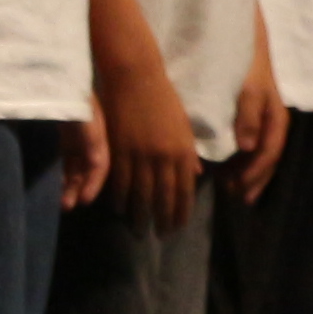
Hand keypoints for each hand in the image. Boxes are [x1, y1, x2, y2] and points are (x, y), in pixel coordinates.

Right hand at [98, 55, 198, 233]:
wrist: (136, 77)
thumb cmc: (163, 98)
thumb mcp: (183, 126)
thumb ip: (188, 153)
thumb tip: (194, 176)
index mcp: (182, 151)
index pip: (184, 191)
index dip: (181, 212)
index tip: (178, 227)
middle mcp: (164, 157)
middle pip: (164, 197)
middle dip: (162, 219)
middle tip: (160, 236)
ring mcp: (140, 155)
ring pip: (141, 193)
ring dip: (140, 214)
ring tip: (139, 229)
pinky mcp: (120, 149)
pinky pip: (120, 180)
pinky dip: (119, 197)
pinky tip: (118, 208)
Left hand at [232, 60, 290, 204]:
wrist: (243, 38)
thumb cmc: (247, 63)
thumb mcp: (249, 88)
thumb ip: (248, 116)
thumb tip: (247, 147)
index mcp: (276, 117)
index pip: (270, 153)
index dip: (256, 173)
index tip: (240, 190)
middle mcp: (271, 121)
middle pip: (266, 157)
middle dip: (253, 178)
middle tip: (236, 196)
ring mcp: (261, 119)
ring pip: (256, 152)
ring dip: (244, 171)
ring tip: (228, 186)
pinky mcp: (249, 114)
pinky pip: (247, 142)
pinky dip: (237, 157)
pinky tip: (223, 167)